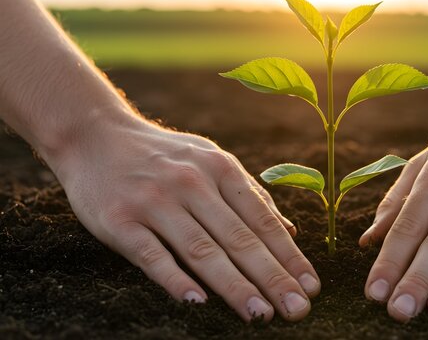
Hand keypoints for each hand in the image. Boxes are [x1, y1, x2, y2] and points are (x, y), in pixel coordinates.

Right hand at [50, 117, 319, 321]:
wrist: (94, 135)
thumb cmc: (165, 155)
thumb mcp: (211, 160)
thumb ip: (250, 194)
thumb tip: (290, 231)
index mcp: (220, 169)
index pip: (262, 220)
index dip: (289, 256)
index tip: (311, 287)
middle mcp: (192, 183)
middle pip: (238, 239)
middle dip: (272, 277)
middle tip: (297, 310)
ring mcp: (154, 201)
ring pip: (202, 250)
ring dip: (234, 285)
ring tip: (261, 314)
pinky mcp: (119, 220)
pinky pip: (151, 255)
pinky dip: (175, 279)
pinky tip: (198, 302)